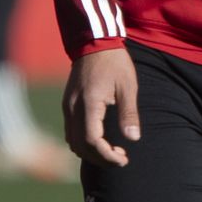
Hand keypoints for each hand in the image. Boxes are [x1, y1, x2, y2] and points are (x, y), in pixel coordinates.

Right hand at [62, 47, 139, 166]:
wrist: (95, 43)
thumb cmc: (115, 63)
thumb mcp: (128, 86)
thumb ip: (129, 113)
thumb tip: (133, 138)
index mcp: (89, 104)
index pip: (92, 141)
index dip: (107, 155)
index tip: (123, 159)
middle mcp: (74, 108)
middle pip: (80, 146)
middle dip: (100, 158)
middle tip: (121, 158)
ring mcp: (68, 106)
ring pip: (73, 141)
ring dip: (90, 152)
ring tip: (113, 150)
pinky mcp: (68, 104)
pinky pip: (70, 132)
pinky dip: (83, 142)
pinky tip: (100, 139)